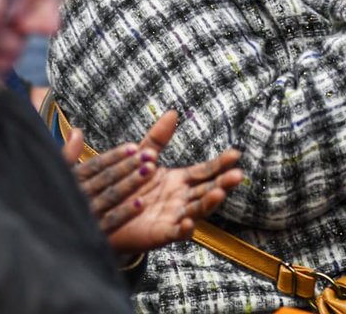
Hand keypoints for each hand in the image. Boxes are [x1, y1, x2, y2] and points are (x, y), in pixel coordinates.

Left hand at [65, 111, 243, 254]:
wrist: (107, 214)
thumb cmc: (128, 186)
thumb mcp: (143, 157)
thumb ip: (157, 138)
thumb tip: (173, 111)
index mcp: (180, 181)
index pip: (205, 171)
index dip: (220, 163)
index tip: (235, 153)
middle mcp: (182, 199)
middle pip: (207, 190)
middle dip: (223, 183)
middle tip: (238, 174)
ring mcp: (174, 217)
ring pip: (197, 211)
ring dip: (209, 203)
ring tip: (219, 192)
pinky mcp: (161, 233)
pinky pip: (175, 233)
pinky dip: (183, 230)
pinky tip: (188, 223)